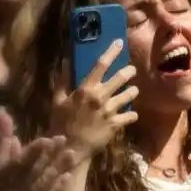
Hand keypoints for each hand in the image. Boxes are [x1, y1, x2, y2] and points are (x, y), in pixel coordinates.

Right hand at [49, 40, 138, 156]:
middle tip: (132, 70)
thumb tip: (65, 61)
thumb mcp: (58, 100)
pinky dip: (132, 114)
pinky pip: (131, 115)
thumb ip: (63, 80)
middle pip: (121, 77)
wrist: (69, 147)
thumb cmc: (61, 123)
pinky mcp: (116, 124)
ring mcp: (110, 110)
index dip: (112, 52)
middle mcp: (100, 97)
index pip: (100, 64)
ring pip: (130, 95)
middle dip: (129, 71)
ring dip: (132, 92)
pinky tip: (130, 115)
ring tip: (132, 91)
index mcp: (85, 89)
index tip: (120, 43)